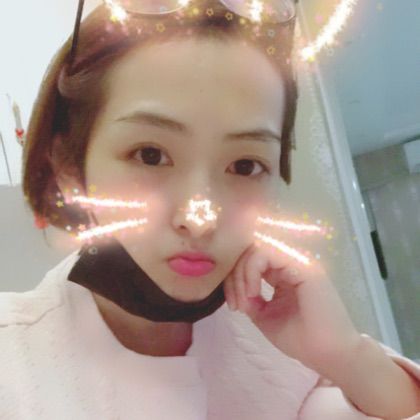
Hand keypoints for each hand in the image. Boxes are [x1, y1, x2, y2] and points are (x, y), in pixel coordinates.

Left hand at [223, 242, 361, 374]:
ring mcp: (296, 261)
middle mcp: (289, 263)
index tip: (234, 306)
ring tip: (245, 300)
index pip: (250, 262)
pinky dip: (251, 271)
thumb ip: (249, 297)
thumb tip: (233, 286)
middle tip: (236, 304)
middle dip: (234, 276)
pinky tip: (253, 293)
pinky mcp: (301, 265)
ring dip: (241, 274)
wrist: (328, 354)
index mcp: (282, 274)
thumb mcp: (264, 315)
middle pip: (250, 252)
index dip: (234, 279)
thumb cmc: (299, 339)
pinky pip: (265, 255)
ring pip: (255, 250)